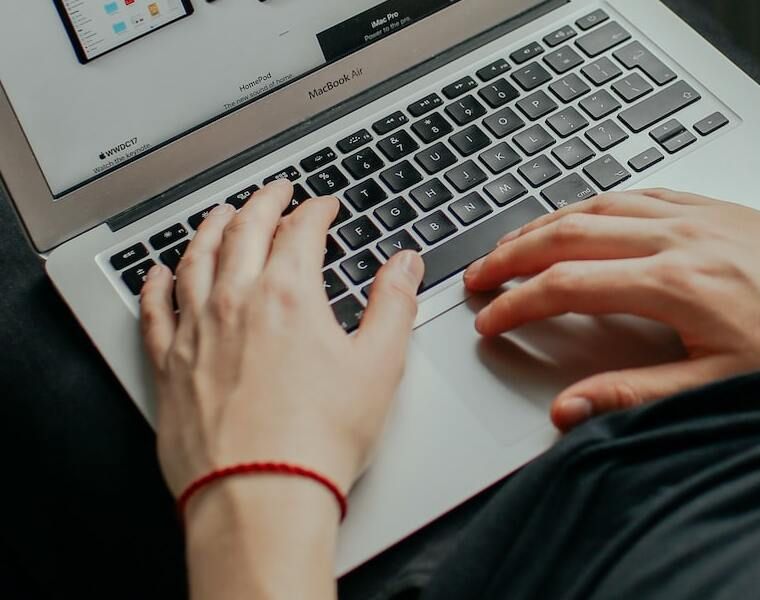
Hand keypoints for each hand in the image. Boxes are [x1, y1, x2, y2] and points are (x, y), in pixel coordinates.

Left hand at [139, 180, 424, 505]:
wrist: (260, 494)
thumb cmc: (319, 439)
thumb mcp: (380, 367)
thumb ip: (394, 305)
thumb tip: (403, 265)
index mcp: (289, 295)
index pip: (300, 230)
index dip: (316, 210)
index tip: (324, 204)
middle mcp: (235, 301)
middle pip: (243, 231)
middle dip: (263, 203)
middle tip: (276, 192)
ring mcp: (196, 331)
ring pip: (195, 258)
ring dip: (209, 228)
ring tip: (220, 215)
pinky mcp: (169, 365)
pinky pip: (155, 308)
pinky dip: (157, 281)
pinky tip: (160, 273)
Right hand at [465, 189, 759, 430]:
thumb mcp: (719, 384)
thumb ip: (636, 394)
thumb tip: (572, 406)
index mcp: (672, 283)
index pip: (567, 286)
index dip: (516, 303)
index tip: (489, 318)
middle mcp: (680, 238)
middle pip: (572, 232)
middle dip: (516, 253)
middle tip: (481, 274)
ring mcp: (702, 216)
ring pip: (605, 205)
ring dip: (553, 220)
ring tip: (521, 241)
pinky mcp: (725, 209)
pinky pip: (647, 194)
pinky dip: (605, 202)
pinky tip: (599, 212)